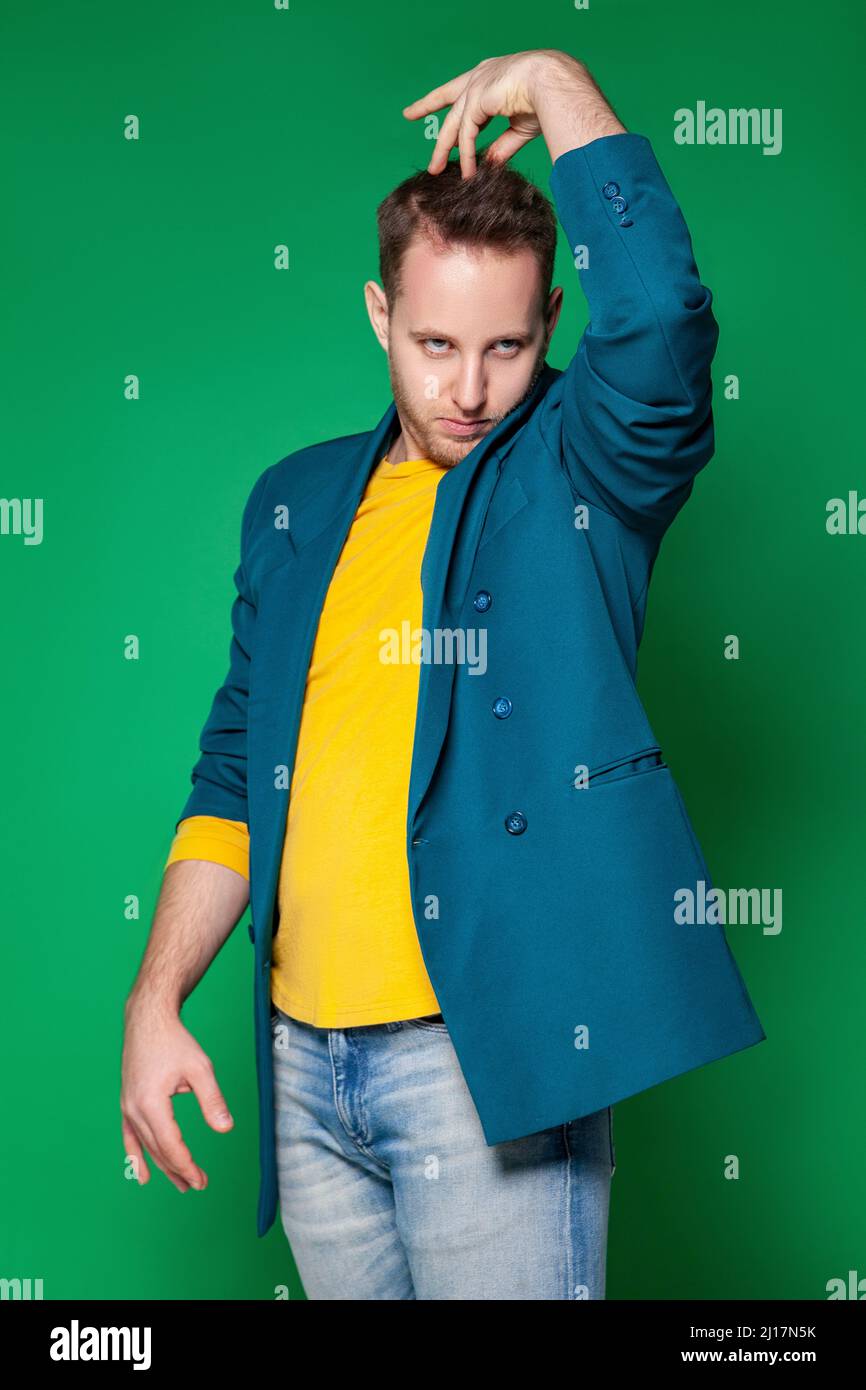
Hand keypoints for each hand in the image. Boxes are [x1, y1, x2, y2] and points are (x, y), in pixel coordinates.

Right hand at [120, 999, 233, 1194]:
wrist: (148, 1020)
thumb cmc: (174, 1041)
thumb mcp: (200, 1068)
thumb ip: (212, 1100)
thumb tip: (226, 1129)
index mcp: (151, 1103)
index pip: (171, 1145)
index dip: (187, 1165)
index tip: (202, 1180)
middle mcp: (134, 1109)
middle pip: (157, 1150)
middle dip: (178, 1170)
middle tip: (197, 1185)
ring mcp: (127, 1107)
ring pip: (145, 1146)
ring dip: (162, 1167)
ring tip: (180, 1185)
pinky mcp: (127, 1103)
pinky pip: (130, 1137)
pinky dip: (136, 1157)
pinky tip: (142, 1174)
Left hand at [402, 49, 623, 175]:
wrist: (555, 83)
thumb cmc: (546, 100)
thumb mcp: (518, 126)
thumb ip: (501, 144)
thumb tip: (489, 164)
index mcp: (490, 76)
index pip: (461, 88)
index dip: (441, 99)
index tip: (422, 106)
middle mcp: (480, 76)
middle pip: (447, 98)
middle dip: (426, 108)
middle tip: (409, 115)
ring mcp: (476, 85)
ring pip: (453, 122)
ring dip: (443, 148)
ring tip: (436, 170)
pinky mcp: (476, 99)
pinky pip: (466, 134)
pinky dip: (466, 154)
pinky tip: (467, 171)